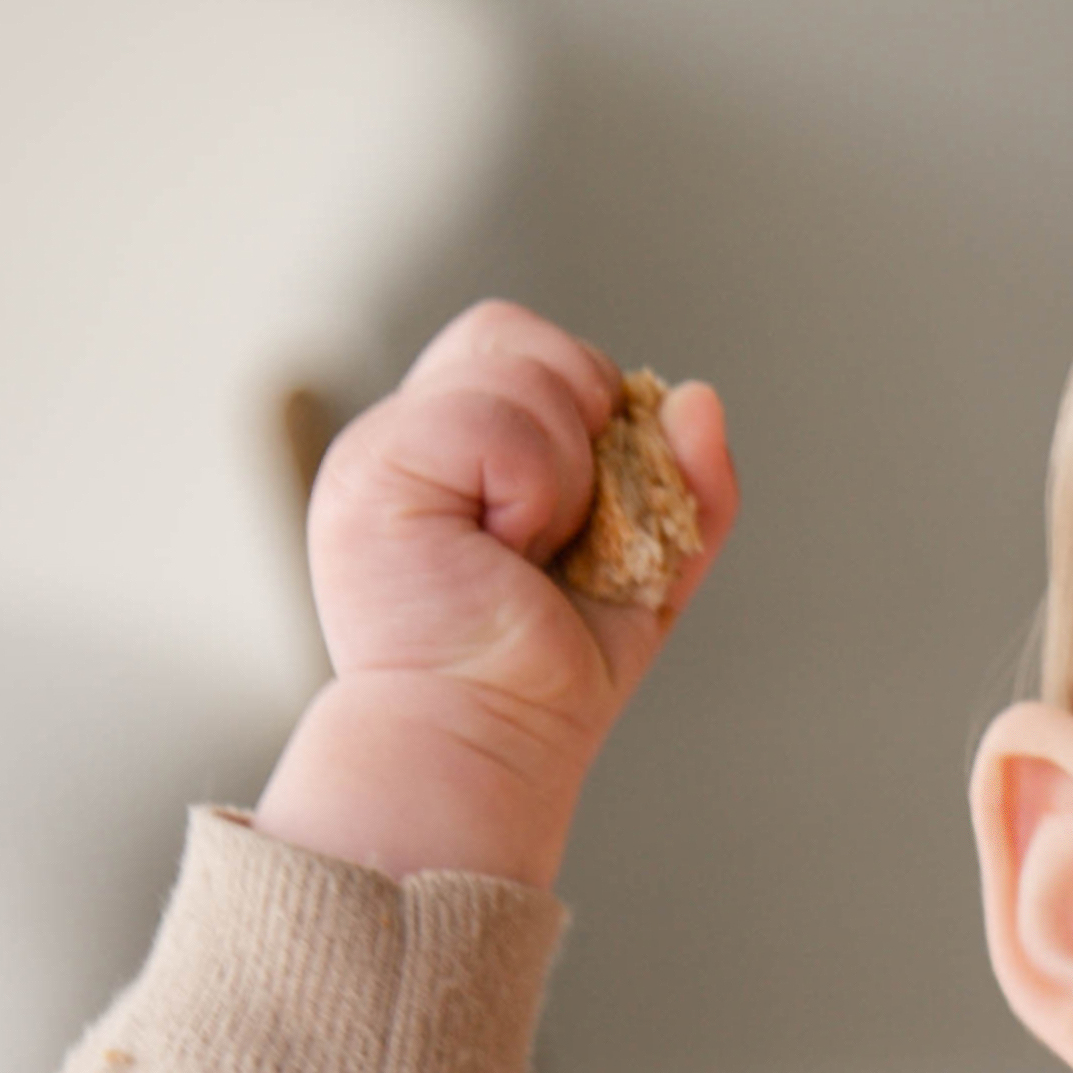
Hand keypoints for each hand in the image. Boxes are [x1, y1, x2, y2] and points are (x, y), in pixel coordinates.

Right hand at [254, 303, 736, 886]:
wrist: (489, 739)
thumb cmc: (549, 669)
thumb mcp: (651, 564)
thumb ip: (688, 481)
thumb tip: (699, 397)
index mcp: (454, 440)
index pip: (526, 345)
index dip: (583, 405)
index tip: (581, 510)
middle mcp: (407, 430)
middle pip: (515, 333)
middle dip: (577, 422)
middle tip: (556, 530)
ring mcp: (381, 445)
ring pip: (516, 369)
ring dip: (561, 470)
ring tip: (526, 550)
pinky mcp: (373, 469)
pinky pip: (493, 420)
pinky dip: (533, 486)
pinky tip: (503, 548)